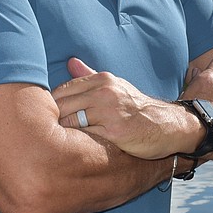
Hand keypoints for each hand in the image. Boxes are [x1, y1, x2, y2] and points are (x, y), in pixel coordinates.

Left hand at [53, 58, 194, 159]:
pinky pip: (85, 138)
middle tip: (45, 135)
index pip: (62, 90)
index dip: (51, 107)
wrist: (168, 126)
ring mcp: (110, 112)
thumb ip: (90, 76)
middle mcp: (105, 92)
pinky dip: (77, 145)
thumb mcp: (116, 86)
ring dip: (61, 135)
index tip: (48, 119)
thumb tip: (70, 62)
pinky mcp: (116, 132)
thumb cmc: (136, 108)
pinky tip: (74, 151)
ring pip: (70, 123)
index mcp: (103, 80)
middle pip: (62, 106)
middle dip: (51, 122)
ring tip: (56, 145)